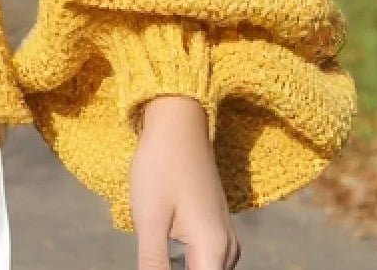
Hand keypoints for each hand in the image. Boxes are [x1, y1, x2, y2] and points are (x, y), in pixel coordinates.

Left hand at [128, 94, 239, 269]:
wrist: (178, 122)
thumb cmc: (160, 165)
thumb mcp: (149, 217)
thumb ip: (154, 262)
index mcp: (214, 249)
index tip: (154, 260)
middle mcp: (228, 249)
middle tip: (154, 246)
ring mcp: (225, 237)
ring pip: (204, 269)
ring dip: (180, 265)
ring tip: (157, 244)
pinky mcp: (216, 227)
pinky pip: (204, 259)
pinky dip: (185, 260)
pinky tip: (165, 244)